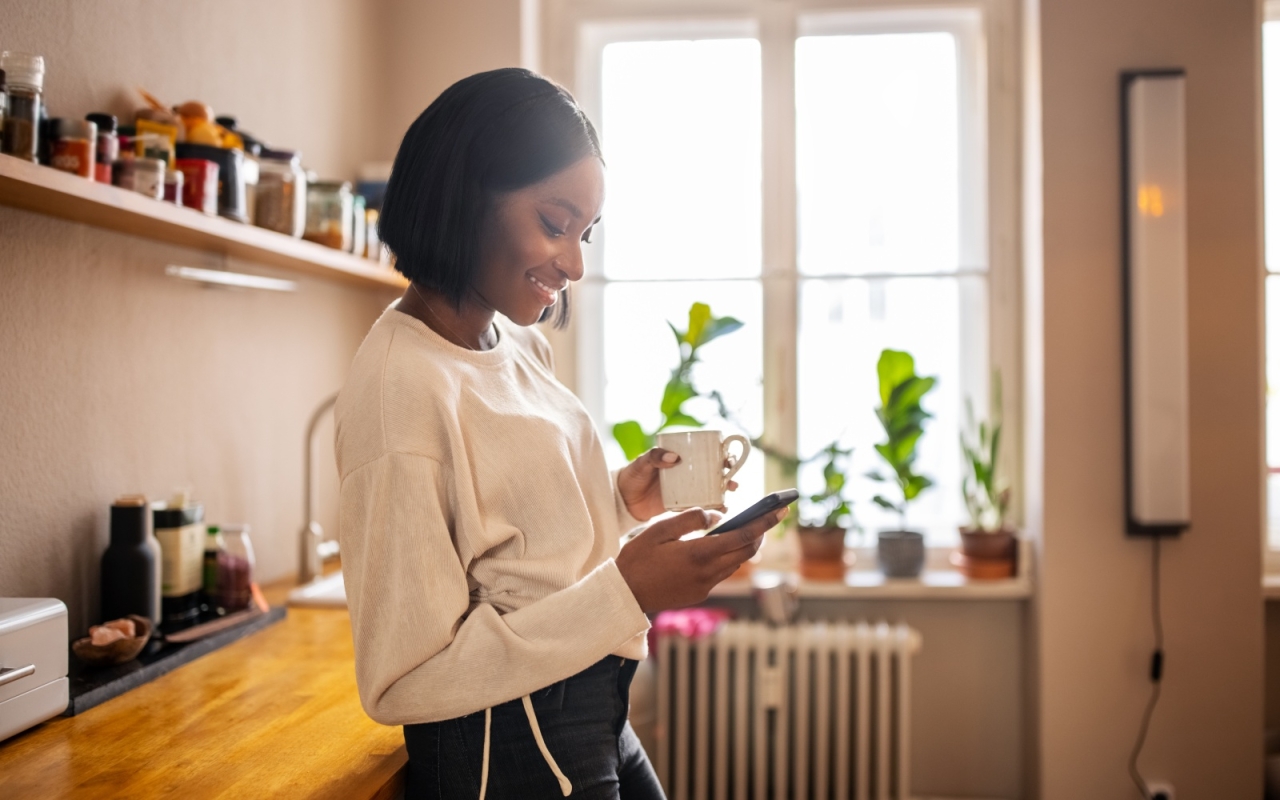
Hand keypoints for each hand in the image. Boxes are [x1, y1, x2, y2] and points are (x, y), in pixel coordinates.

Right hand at [616, 505, 788, 613]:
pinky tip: (722, 548)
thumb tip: (715, 516)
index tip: (779, 510)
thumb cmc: (637, 559)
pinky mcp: (699, 594)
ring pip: (735, 564)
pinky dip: (728, 558)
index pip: (741, 536)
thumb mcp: (658, 530)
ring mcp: (704, 586)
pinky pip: (721, 573)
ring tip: (750, 529)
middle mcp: (707, 573)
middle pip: (745, 551)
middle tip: (770, 516)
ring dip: (745, 547)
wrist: (623, 595)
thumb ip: (690, 519)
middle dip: (760, 533)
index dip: (763, 522)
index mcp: (699, 553)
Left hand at [617, 447, 739, 520]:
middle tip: (732, 482)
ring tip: (729, 497)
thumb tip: (674, 457)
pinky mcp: (682, 505)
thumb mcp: (642, 462)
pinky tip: (720, 511)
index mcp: (682, 458)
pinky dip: (713, 508)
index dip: (722, 455)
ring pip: (712, 489)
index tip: (729, 460)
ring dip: (724, 492)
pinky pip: (701, 506)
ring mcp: (687, 490)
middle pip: (714, 472)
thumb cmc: (633, 475)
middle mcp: (688, 473)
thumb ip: (655, 457)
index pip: (707, 453)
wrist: (622, 500)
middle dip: (729, 476)